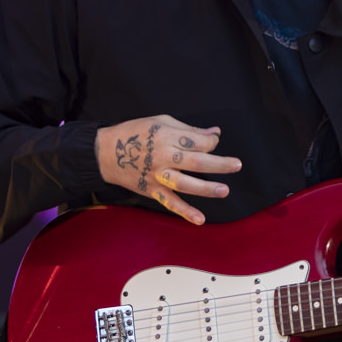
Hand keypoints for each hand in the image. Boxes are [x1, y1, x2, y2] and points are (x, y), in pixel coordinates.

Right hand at [97, 115, 240, 223]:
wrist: (105, 153)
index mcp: (166, 136)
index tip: (215, 142)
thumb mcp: (160, 122)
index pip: (197, 141)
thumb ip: (188, 129)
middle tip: (236, 165)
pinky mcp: (152, 190)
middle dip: (218, 163)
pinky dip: (184, 212)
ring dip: (206, 188)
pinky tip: (199, 219)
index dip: (211, 142)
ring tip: (224, 190)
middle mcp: (163, 157)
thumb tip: (214, 134)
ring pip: (186, 184)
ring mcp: (158, 176)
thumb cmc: (134, 132)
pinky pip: (170, 203)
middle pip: (196, 161)